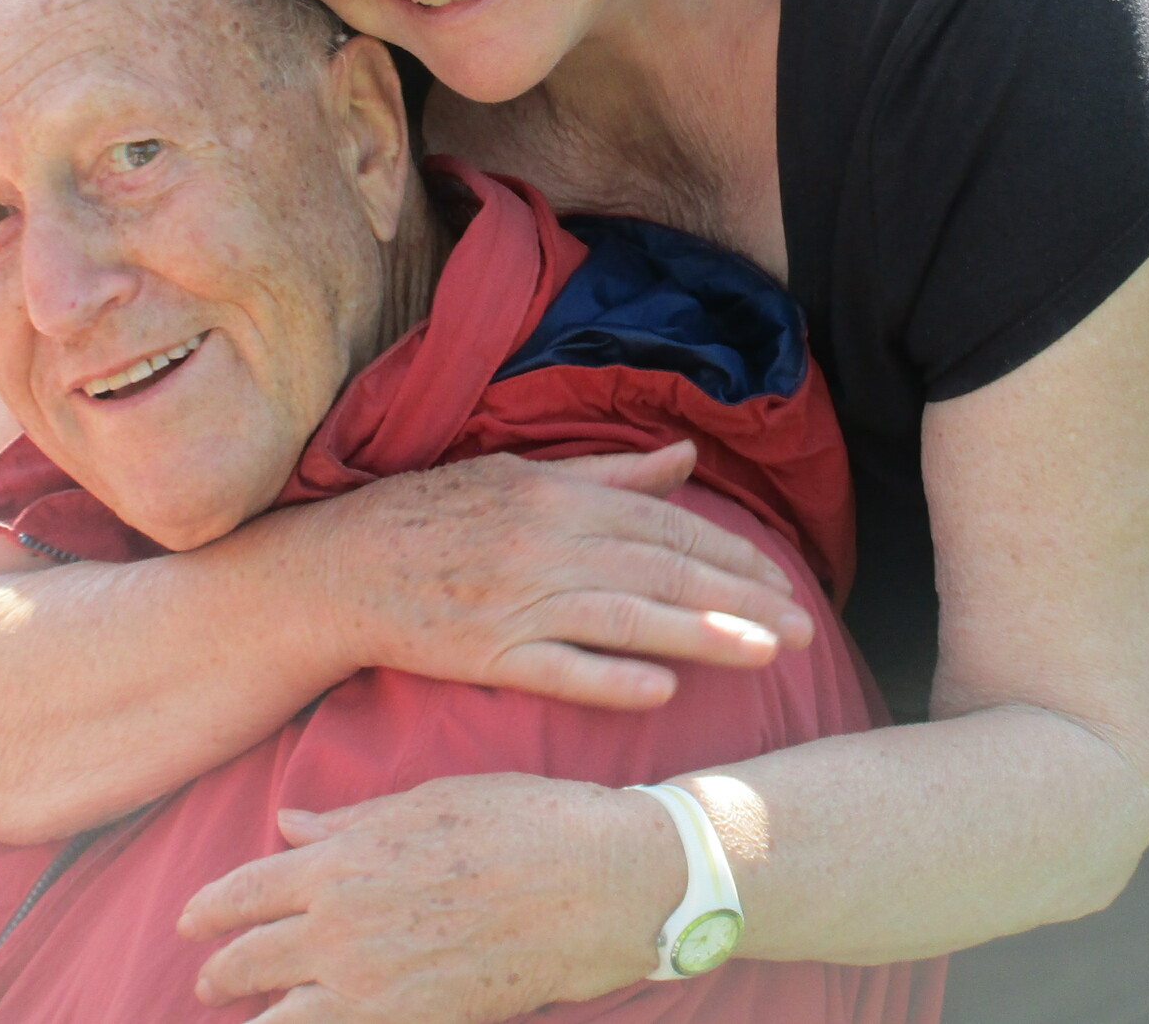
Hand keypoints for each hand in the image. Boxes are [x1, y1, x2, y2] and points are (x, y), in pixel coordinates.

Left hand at [184, 774, 678, 1021]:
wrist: (596, 883)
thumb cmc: (522, 821)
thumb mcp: (428, 800)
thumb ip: (349, 822)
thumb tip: (289, 824)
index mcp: (343, 860)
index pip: (244, 891)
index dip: (206, 910)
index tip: (188, 921)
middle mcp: (343, 927)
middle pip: (249, 960)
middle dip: (219, 974)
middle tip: (206, 981)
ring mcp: (375, 985)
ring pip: (282, 1019)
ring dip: (256, 1021)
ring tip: (247, 1022)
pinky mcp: (414, 1022)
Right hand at [314, 443, 815, 710]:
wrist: (344, 564)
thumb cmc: (436, 514)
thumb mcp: (522, 475)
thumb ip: (609, 474)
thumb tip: (684, 458)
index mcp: (559, 498)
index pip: (666, 528)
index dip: (731, 556)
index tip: (784, 580)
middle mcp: (547, 544)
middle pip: (661, 573)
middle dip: (741, 599)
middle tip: (804, 627)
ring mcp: (517, 600)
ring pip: (626, 619)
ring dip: (701, 636)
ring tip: (764, 654)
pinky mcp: (487, 651)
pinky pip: (557, 667)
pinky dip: (609, 678)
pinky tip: (661, 690)